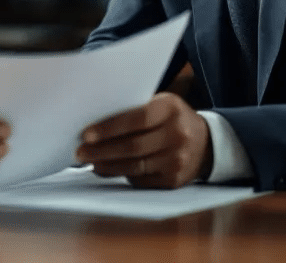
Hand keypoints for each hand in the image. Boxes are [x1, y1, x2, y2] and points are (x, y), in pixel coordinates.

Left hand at [76, 92, 211, 188]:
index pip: (137, 119)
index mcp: (171, 109)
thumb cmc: (171, 119)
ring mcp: (177, 160)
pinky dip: (121, 175)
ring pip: (134, 166)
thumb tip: (96, 123)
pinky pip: (141, 180)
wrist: (206, 143)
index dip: (110, 128)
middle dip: (102, 150)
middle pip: (133, 146)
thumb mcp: (160, 105)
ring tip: (89, 161)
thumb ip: (134, 110)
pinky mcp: (174, 180)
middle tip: (80, 152)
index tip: (86, 134)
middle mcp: (177, 134)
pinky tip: (106, 170)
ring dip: (107, 165)